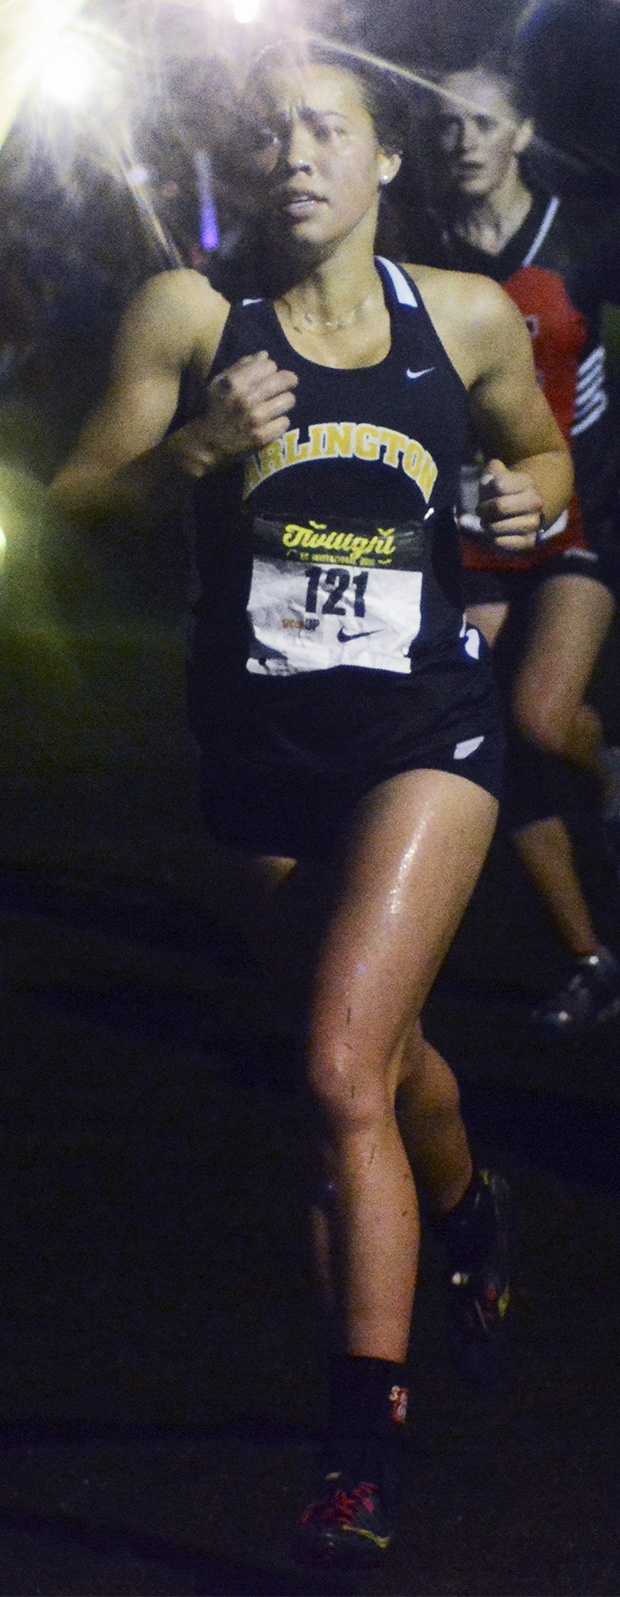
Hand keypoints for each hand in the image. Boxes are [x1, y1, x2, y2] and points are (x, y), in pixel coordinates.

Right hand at [169, 351, 297, 477]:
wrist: (205, 445)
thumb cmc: (212, 410)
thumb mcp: (218, 383)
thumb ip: (240, 367)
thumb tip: (265, 355)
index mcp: (235, 382)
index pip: (270, 365)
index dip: (270, 370)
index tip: (269, 376)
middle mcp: (247, 398)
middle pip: (285, 380)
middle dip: (288, 382)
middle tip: (287, 386)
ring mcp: (256, 419)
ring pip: (289, 400)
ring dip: (284, 402)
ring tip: (276, 406)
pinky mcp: (262, 437)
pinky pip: (285, 422)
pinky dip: (279, 423)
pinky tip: (270, 424)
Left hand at [476, 458, 544, 552]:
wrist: (518, 513)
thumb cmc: (500, 493)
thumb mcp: (495, 474)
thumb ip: (492, 470)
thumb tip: (489, 480)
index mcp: (526, 482)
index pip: (499, 485)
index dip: (486, 491)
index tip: (486, 497)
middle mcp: (535, 502)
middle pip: (500, 506)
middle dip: (484, 510)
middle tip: (482, 512)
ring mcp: (534, 523)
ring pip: (498, 527)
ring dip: (488, 526)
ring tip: (489, 524)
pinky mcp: (528, 542)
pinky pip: (504, 544)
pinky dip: (494, 540)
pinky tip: (495, 536)